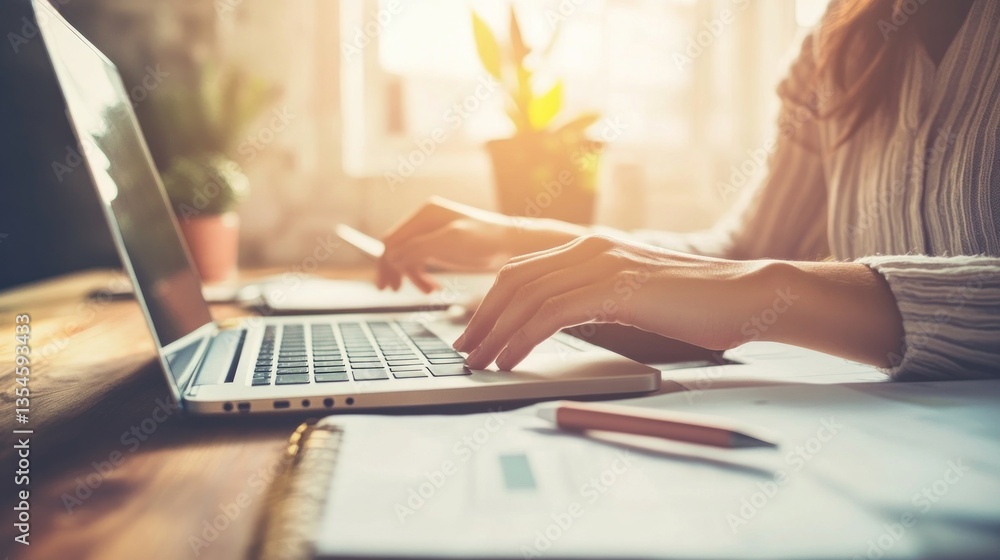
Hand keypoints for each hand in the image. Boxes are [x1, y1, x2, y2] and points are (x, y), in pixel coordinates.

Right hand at [377, 197, 586, 292]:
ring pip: (407, 256)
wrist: (514, 244)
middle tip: (393, 290)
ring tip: (426, 291)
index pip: (392, 239)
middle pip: (396, 247)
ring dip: (410, 275)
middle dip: (394, 269)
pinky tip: (433, 288)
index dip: (385, 262)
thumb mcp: (449, 242)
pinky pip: (420, 261)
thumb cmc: (486, 240)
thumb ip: (417, 248)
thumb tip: (390, 257)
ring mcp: (433, 233)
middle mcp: (426, 220)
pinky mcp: (442, 245)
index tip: (387, 286)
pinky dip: (421, 275)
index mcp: (425, 214)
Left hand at [454, 235, 774, 369]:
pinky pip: (551, 312)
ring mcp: (603, 263)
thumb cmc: (697, 305)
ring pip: (527, 296)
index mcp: (593, 247)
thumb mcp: (635, 298)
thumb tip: (561, 325)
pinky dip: (523, 337)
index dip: (491, 303)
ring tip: (478, 362)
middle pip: (514, 280)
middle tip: (464, 351)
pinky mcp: (615, 286)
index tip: (475, 333)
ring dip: (495, 332)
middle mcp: (590, 247)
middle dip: (482, 318)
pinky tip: (509, 359)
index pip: (524, 271)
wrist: (747, 296)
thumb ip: (598, 301)